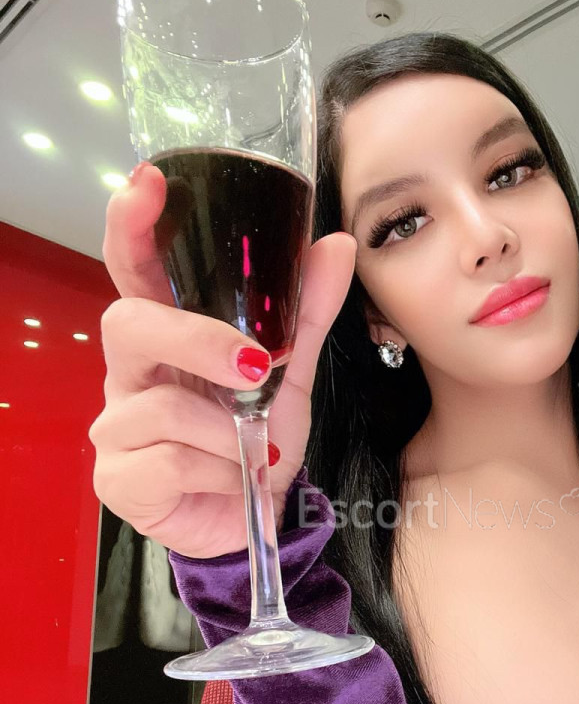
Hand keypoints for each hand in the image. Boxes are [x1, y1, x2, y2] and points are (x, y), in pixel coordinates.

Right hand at [89, 161, 356, 558]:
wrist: (254, 519)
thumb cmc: (257, 439)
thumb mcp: (290, 374)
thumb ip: (304, 312)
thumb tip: (336, 245)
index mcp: (166, 335)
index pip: (135, 269)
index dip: (134, 226)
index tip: (150, 185)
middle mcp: (130, 373)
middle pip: (128, 325)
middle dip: (195, 342)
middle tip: (253, 369)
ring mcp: (116, 426)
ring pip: (162, 407)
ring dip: (229, 433)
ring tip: (252, 450)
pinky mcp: (117, 479)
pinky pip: (169, 461)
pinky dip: (220, 471)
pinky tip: (229, 479)